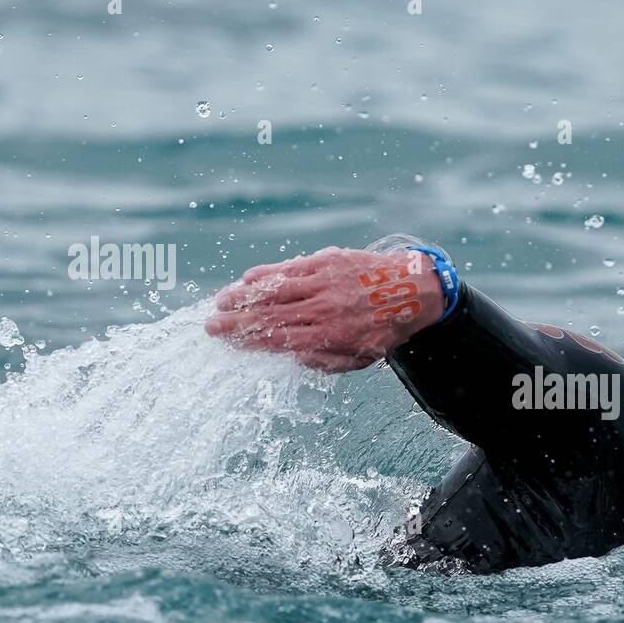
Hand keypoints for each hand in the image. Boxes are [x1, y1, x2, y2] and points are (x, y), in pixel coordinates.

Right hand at [205, 247, 444, 371]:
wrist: (412, 291)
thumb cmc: (382, 329)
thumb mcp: (361, 357)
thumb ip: (327, 361)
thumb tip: (294, 357)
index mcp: (333, 335)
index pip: (281, 339)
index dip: (250, 340)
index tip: (227, 342)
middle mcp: (326, 307)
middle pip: (272, 315)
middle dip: (237, 321)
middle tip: (210, 325)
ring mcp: (326, 281)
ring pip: (277, 289)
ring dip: (245, 296)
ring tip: (220, 302)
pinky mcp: (328, 261)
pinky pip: (292, 268)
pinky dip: (268, 274)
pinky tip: (248, 280)